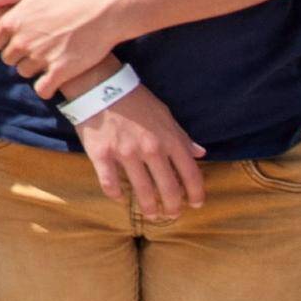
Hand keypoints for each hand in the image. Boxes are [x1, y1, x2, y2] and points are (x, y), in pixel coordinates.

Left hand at [0, 0, 140, 95]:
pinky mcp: (59, 71)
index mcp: (13, 21)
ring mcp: (40, 58)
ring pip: (25, 73)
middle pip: (9, 59)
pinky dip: (46, 87)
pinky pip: (42, 89)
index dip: (5, 42)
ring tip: (50, 58)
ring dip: (35, 68)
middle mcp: (23, 41)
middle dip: (20, 55)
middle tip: (38, 47)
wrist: (103, 11)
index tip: (19, 39)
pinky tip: (54, 79)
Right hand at [74, 84, 208, 221]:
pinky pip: (110, 184)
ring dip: (149, 209)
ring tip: (152, 215)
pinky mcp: (102, 155)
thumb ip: (182, 136)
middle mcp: (150, 149)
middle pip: (169, 189)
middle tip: (172, 215)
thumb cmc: (135, 99)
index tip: (195, 204)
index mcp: (169, 139)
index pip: (191, 174)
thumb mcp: (164, 114)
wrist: (99, 85)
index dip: (196, 194)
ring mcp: (125, 153)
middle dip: (173, 207)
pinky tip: (120, 198)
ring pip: (142, 192)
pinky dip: (117, 195)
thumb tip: (200, 153)